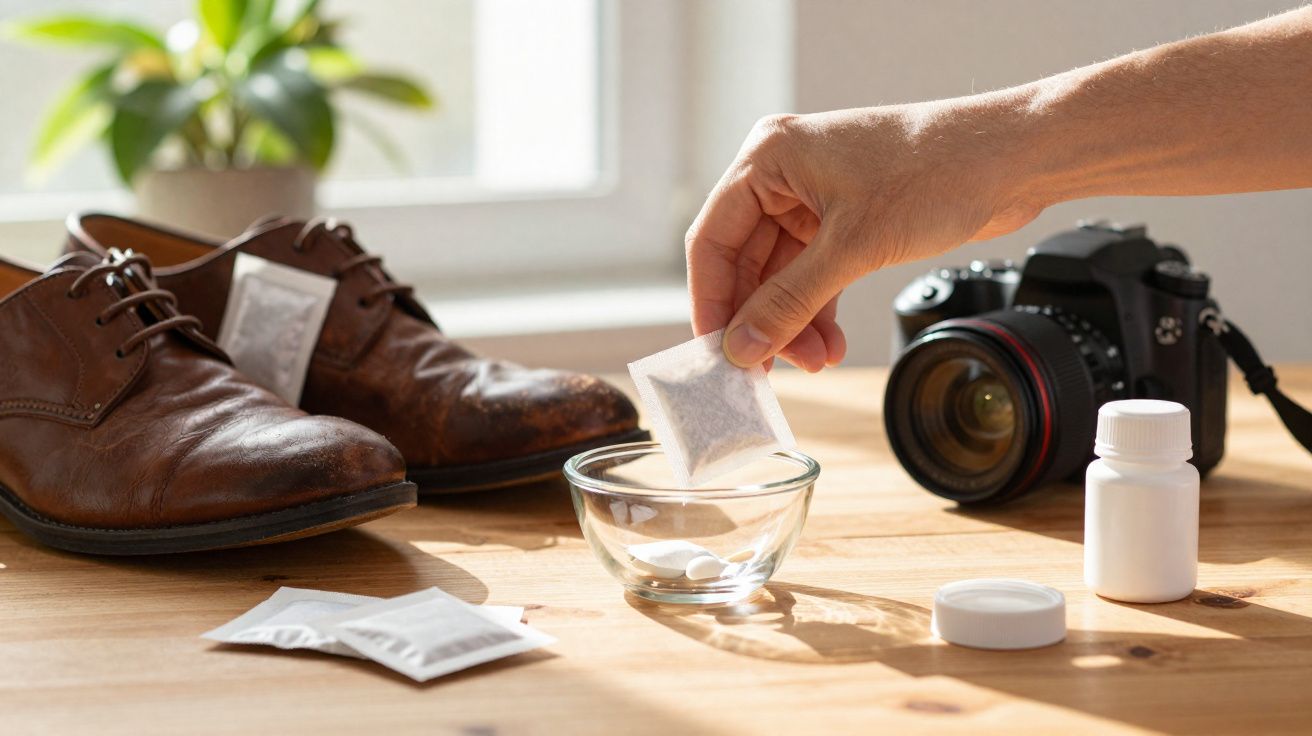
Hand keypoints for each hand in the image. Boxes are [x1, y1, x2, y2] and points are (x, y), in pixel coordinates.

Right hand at [685, 101, 1043, 370]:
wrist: (1013, 158)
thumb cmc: (937, 171)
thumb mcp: (853, 248)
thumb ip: (789, 303)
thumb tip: (742, 347)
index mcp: (769, 157)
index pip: (713, 239)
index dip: (712, 301)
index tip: (718, 353)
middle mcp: (785, 173)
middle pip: (747, 262)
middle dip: (763, 319)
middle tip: (768, 368)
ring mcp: (816, 196)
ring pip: (783, 275)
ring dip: (795, 322)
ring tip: (814, 361)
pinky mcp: (847, 218)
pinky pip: (814, 274)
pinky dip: (819, 310)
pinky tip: (829, 343)